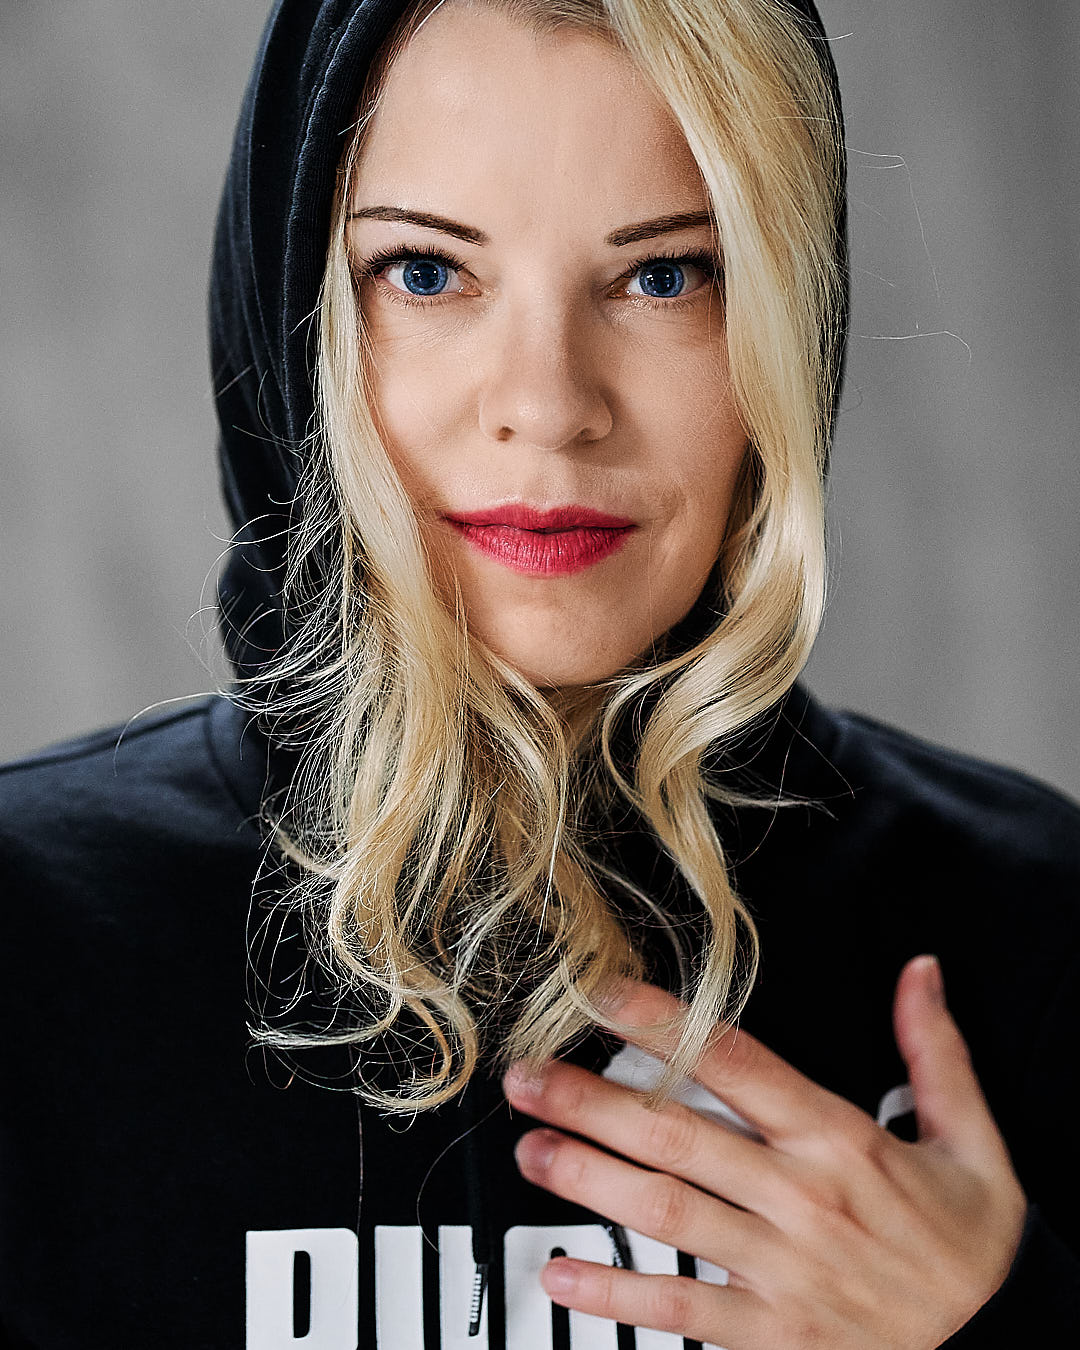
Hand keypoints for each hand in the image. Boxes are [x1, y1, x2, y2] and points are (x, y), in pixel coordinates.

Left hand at [502, 956, 1028, 1348]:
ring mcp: (783, 1271)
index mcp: (840, 1140)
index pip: (736, 1064)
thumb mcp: (974, 1142)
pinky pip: (685, 1311)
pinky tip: (559, 1275)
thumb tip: (921, 970)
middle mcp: (802, 1200)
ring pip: (670, 1215)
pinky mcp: (774, 1335)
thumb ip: (937, 1052)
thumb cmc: (967, 1242)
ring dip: (591, 1181)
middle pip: (680, 1137)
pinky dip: (619, 1295)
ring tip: (531, 1151)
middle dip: (595, 1103)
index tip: (601, 994)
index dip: (662, 1025)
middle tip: (528, 1078)